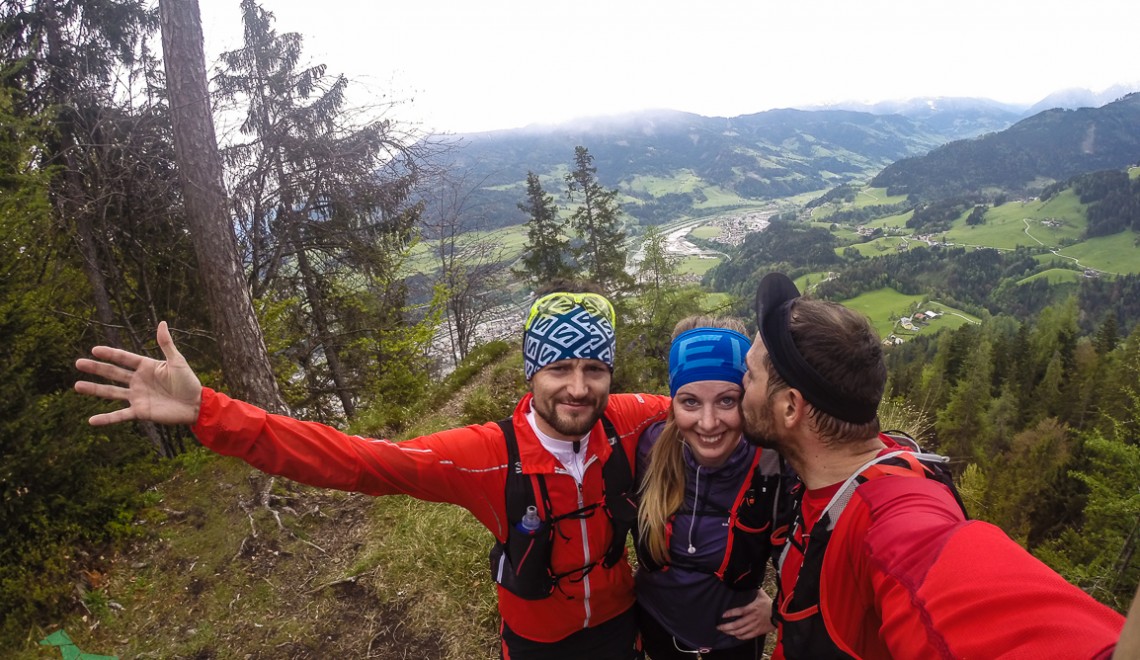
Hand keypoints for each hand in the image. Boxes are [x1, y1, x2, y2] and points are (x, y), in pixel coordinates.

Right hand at [75, 321, 202, 425]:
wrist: (196, 404)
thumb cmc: (189, 382)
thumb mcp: (177, 361)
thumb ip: (166, 344)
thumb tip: (162, 323)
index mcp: (146, 366)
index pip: (124, 358)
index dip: (110, 354)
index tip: (94, 350)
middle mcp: (138, 381)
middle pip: (113, 373)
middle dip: (96, 368)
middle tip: (78, 363)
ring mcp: (137, 396)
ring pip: (111, 393)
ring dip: (94, 390)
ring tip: (77, 386)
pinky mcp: (140, 412)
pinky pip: (120, 415)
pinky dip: (106, 419)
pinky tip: (91, 421)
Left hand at [716, 588, 776, 640]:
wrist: (780, 615)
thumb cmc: (770, 605)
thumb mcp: (762, 595)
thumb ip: (755, 589)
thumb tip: (749, 581)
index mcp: (752, 608)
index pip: (739, 611)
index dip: (730, 614)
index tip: (722, 615)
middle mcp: (751, 618)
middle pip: (737, 624)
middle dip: (726, 627)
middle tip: (719, 627)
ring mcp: (754, 626)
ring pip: (740, 631)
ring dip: (731, 632)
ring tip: (724, 631)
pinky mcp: (758, 632)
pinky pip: (747, 636)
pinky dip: (740, 637)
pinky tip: (736, 636)